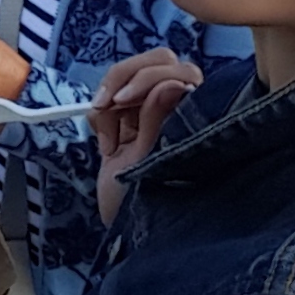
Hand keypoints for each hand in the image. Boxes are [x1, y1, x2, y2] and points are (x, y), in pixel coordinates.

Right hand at [91, 48, 200, 225]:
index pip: (179, 71)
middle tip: (109, 104)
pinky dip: (101, 116)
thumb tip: (172, 82)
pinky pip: (110, 97)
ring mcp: (151, 115)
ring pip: (130, 75)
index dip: (149, 78)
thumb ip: (159, 120)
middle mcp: (176, 111)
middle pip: (157, 62)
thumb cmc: (146, 206)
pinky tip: (106, 145)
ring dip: (109, 98)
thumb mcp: (149, 165)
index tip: (125, 101)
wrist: (124, 232)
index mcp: (193, 118)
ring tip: (106, 133)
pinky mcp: (128, 121)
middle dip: (126, 77)